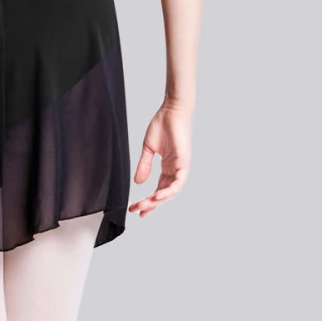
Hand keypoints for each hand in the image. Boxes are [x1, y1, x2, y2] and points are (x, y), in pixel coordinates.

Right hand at [129, 101, 191, 217]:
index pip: (159, 189)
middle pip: (164, 193)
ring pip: (171, 191)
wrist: (172, 110)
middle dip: (150, 204)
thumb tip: (138, 182)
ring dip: (158, 200)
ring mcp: (181, 167)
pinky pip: (178, 182)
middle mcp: (175, 169)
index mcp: (167, 167)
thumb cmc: (162, 124)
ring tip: (144, 205)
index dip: (149, 201)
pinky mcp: (185, 162)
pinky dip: (168, 191)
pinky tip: (158, 196)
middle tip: (137, 211)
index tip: (138, 210)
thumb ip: (143, 166)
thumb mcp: (148, 148)